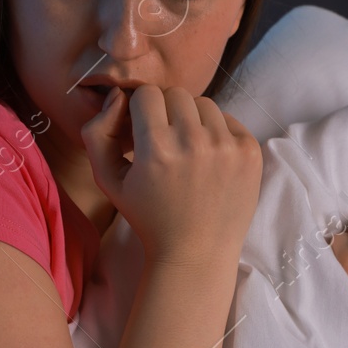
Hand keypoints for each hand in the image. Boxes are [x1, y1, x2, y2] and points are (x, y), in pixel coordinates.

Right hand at [81, 85, 260, 267]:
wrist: (196, 254)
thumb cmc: (149, 217)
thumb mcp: (108, 180)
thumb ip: (97, 134)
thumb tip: (117, 97)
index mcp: (156, 149)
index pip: (147, 94)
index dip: (141, 109)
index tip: (143, 129)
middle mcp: (193, 143)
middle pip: (176, 94)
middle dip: (166, 110)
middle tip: (165, 138)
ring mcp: (226, 147)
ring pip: (204, 104)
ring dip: (193, 119)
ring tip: (188, 149)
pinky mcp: (249, 152)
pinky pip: (229, 120)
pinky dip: (218, 132)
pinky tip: (209, 159)